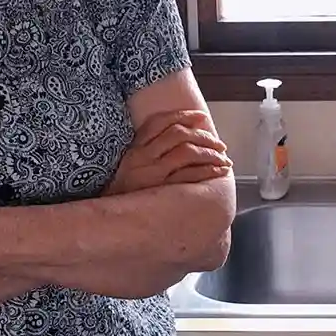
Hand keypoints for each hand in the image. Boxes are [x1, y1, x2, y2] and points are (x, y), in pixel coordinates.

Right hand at [105, 109, 231, 195]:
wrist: (111, 219)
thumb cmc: (125, 193)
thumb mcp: (131, 165)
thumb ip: (149, 150)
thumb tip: (182, 136)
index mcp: (135, 148)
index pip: (160, 121)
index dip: (183, 115)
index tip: (202, 117)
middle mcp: (141, 157)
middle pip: (178, 134)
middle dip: (204, 136)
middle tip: (220, 145)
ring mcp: (151, 174)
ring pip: (187, 152)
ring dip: (210, 153)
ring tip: (224, 159)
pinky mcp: (160, 191)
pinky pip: (189, 176)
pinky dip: (208, 171)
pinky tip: (218, 172)